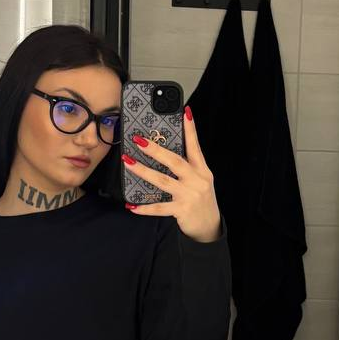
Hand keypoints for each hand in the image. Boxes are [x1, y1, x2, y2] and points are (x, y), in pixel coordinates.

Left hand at [123, 105, 221, 242]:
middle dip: (155, 150)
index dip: (190, 129)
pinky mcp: (181, 210)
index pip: (195, 146)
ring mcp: (189, 195)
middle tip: (138, 140)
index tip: (184, 112)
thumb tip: (165, 153)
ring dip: (143, 171)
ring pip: (162, 181)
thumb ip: (188, 167)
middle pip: (175, 161)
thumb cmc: (201, 200)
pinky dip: (145, 207)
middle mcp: (197, 180)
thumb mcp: (200, 180)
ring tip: (128, 162)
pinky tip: (132, 205)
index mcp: (202, 170)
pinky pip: (159, 207)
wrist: (210, 227)